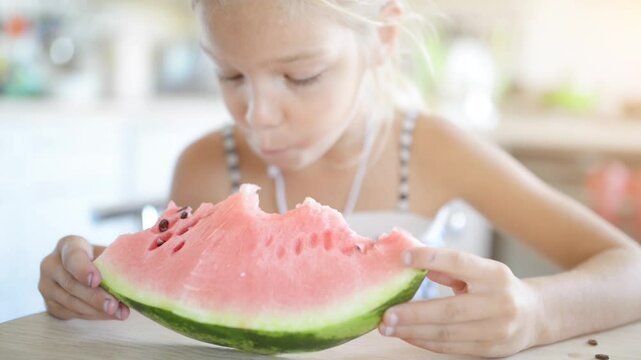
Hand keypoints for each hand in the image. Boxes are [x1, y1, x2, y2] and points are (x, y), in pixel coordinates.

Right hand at [38, 235, 129, 320]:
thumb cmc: (101, 258)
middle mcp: (51, 264)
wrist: (86, 269)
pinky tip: (108, 314)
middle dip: (95, 297)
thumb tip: (140, 266)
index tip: (97, 280)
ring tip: (118, 312)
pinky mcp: (50, 303)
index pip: (72, 256)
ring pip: (70, 302)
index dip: (83, 269)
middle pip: (71, 284)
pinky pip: (71, 313)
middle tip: (114, 306)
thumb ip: (115, 259)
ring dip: (96, 310)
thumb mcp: (107, 253)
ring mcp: (46, 285)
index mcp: (67, 245)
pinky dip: (92, 315)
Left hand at [379, 247, 541, 356]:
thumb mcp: (480, 271)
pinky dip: (425, 342)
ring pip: (448, 333)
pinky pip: (452, 347)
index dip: (431, 258)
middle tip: (387, 313)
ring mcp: (497, 329)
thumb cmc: (498, 288)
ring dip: (413, 331)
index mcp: (494, 274)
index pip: (459, 262)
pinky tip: (407, 335)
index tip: (404, 257)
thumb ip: (449, 268)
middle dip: (414, 313)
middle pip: (450, 310)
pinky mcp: (491, 350)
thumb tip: (413, 259)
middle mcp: (498, 302)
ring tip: (388, 327)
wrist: (535, 316)